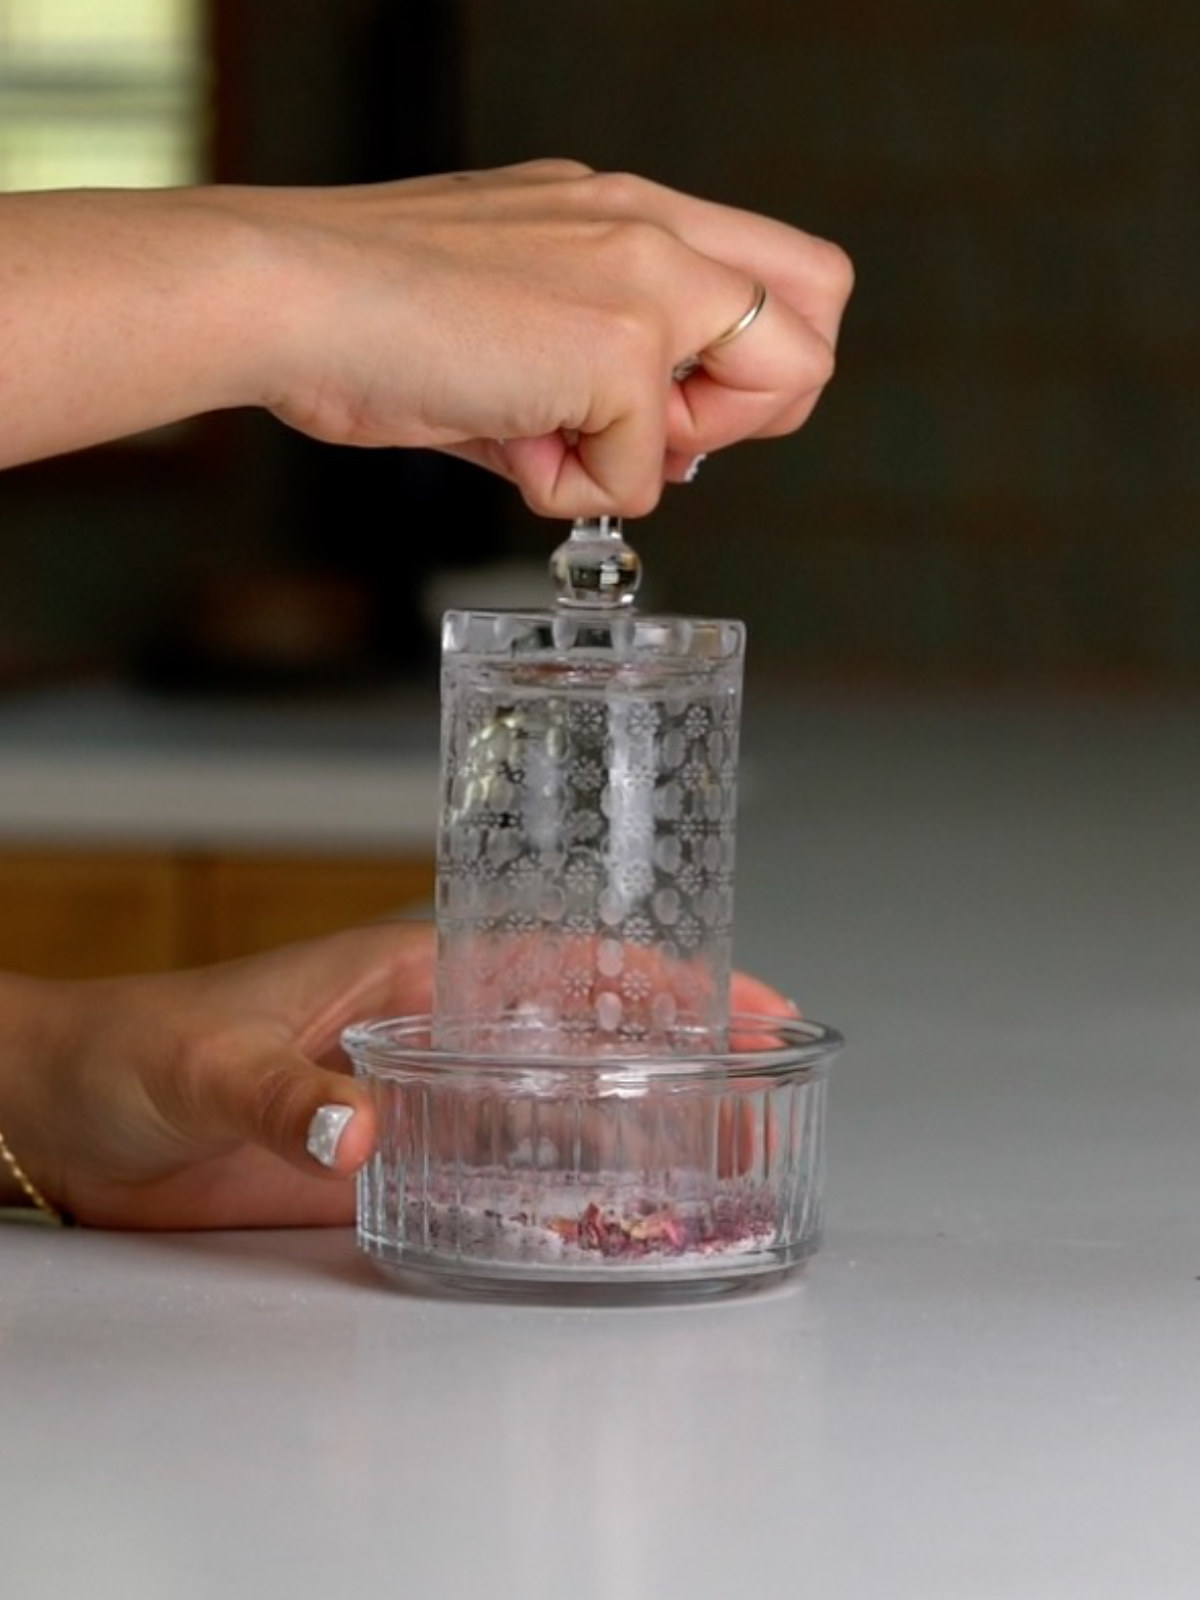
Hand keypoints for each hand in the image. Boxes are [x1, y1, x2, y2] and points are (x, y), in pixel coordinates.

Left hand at [0, 920, 795, 1229]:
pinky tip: (602, 1219)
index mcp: (414, 972)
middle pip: (581, 1037)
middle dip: (676, 1058)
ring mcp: (420, 1099)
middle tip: (761, 1100)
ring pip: (551, 1108)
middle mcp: (435, 1032)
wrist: (76, 1115)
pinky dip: (554, 1190)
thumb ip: (282, 1093)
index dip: (659, 978)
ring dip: (632, 1129)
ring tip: (716, 1165)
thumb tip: (357, 1134)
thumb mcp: (210, 1059)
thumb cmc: (138, 1047)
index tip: (746, 1001)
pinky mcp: (393, 1163)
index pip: (562, 961)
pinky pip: (495, 1173)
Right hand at [256, 160, 853, 515]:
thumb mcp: (508, 326)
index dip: (745, 367)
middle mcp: (648, 227)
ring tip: (546, 432)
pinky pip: (641, 478)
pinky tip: (501, 442)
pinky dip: (569, 490)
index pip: (776, 275)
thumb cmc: (368, 312)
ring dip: (661, 451)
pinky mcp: (618, 348)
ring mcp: (644, 280)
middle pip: (821, 311)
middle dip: (757, 403)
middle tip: (657, 431)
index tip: (662, 409)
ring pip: (768, 394)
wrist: (283, 295)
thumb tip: (644, 456)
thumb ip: (592, 376)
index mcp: (621, 213)